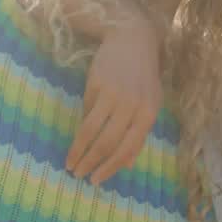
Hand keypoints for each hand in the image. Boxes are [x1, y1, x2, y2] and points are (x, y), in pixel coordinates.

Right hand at [66, 15, 163, 183]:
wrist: (133, 41)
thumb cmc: (142, 77)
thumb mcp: (149, 104)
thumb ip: (140, 133)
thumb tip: (127, 164)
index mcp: (149, 114)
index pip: (128, 149)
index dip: (111, 167)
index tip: (97, 180)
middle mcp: (133, 106)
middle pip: (109, 143)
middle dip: (92, 163)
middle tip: (79, 176)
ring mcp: (115, 95)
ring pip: (93, 131)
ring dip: (80, 151)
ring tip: (71, 164)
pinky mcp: (98, 84)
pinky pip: (87, 112)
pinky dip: (80, 129)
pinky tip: (76, 141)